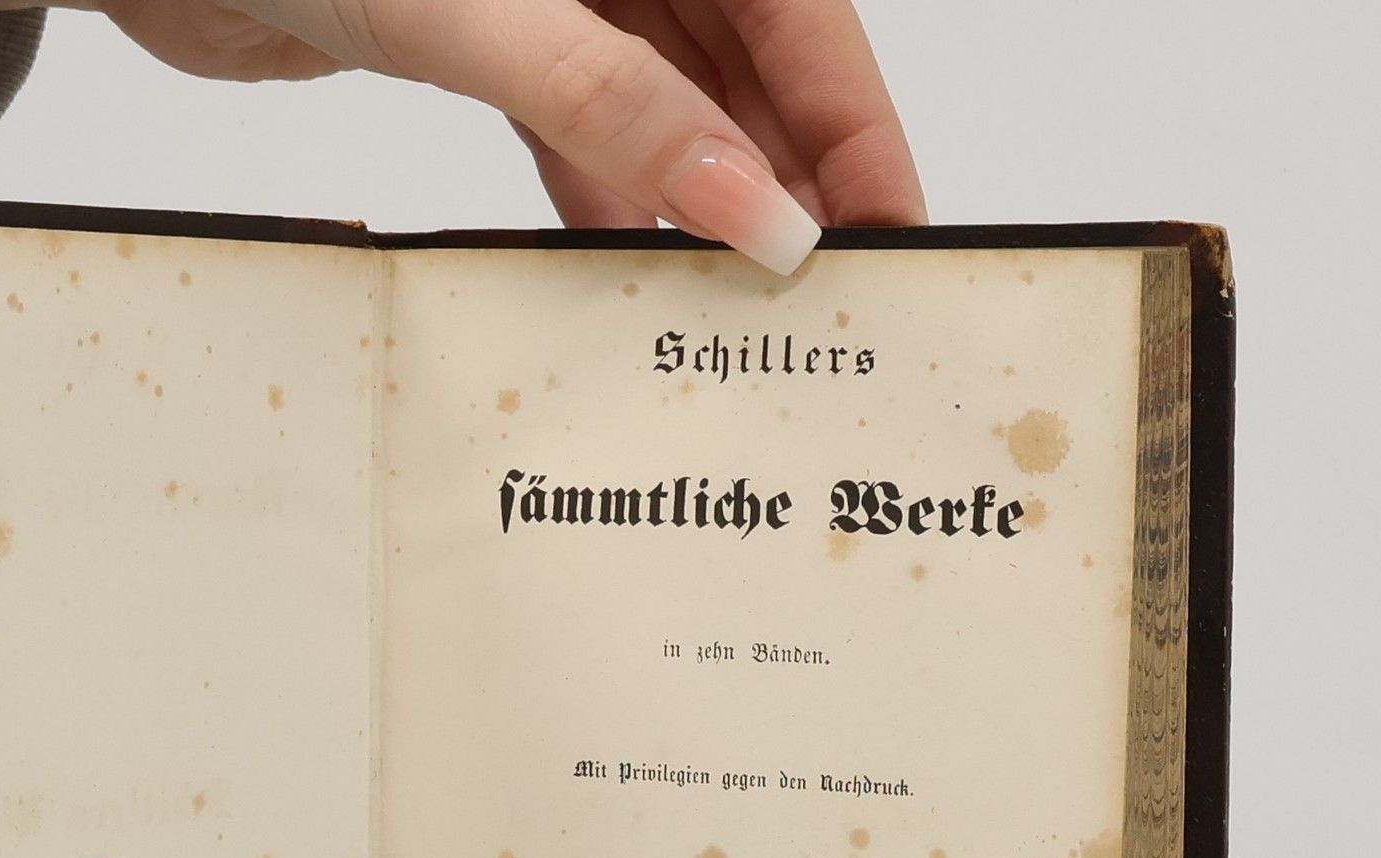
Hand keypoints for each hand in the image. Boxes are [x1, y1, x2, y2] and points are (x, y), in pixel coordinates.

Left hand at [96, 0, 923, 272]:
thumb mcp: (485, 19)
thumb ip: (614, 111)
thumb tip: (743, 209)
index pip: (800, 9)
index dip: (853, 124)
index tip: (895, 228)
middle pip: (743, 64)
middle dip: (787, 178)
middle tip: (828, 297)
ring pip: (666, 102)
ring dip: (700, 199)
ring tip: (738, 305)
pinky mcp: (488, 39)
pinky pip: (580, 125)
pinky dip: (606, 196)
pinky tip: (629, 268)